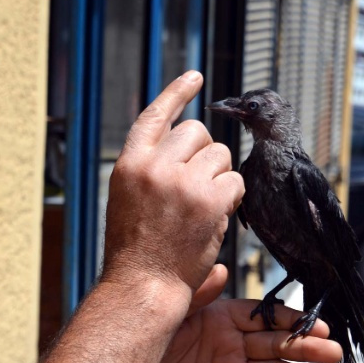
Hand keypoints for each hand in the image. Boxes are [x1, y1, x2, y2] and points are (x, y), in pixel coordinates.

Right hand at [102, 71, 243, 297]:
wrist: (143, 286)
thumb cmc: (137, 252)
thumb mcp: (130, 200)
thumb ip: (152, 169)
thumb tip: (183, 138)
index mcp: (129, 164)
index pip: (155, 116)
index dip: (176, 93)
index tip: (194, 76)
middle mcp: (152, 166)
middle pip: (196, 131)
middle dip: (205, 154)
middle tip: (198, 185)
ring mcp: (181, 181)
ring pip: (220, 154)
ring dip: (220, 178)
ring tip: (203, 209)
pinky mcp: (207, 199)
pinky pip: (235, 180)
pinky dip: (233, 198)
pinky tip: (216, 218)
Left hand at [128, 288, 343, 362]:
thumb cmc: (146, 339)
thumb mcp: (173, 313)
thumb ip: (199, 295)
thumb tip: (220, 269)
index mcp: (224, 319)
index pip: (265, 318)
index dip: (290, 322)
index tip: (317, 325)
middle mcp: (232, 345)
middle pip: (275, 346)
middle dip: (304, 348)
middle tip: (333, 353)